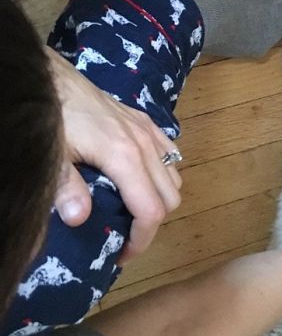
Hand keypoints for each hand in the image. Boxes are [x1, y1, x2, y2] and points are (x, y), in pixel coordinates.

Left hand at [46, 47, 181, 262]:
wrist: (54, 79)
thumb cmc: (55, 117)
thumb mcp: (54, 155)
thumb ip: (66, 187)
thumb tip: (79, 219)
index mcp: (125, 157)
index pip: (151, 210)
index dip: (142, 240)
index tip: (122, 256)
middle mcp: (144, 145)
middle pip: (170, 197)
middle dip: (152, 223)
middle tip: (124, 236)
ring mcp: (148, 131)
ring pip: (174, 176)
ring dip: (160, 197)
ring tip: (131, 209)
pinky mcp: (144, 121)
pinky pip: (169, 153)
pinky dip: (163, 172)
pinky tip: (140, 178)